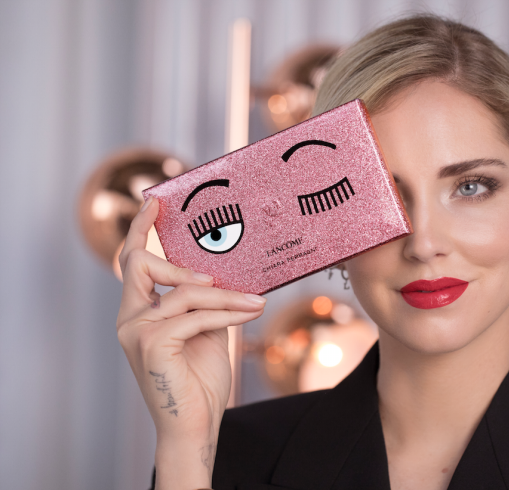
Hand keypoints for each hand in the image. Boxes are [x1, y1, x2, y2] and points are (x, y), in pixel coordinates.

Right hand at [116, 198, 265, 487]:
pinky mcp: (153, 344)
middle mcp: (130, 319)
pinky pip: (196, 315)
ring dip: (226, 296)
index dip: (141, 229)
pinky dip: (226, 313)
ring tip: (256, 302)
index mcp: (139, 312)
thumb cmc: (200, 378)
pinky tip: (249, 313)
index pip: (132, 263)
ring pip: (185, 292)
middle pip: (141, 264)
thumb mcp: (206, 329)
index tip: (155, 201)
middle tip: (219, 275)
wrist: (197, 424)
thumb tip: (226, 272)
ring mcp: (136, 332)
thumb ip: (206, 302)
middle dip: (181, 263)